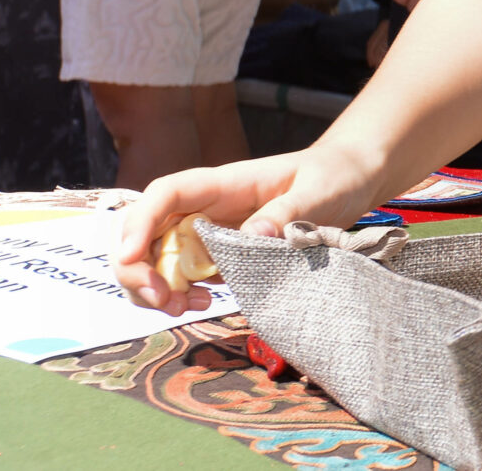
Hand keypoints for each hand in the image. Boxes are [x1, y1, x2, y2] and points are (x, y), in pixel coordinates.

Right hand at [114, 150, 380, 314]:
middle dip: (139, 269)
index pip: (166, 193)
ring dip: (158, 288)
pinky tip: (206, 303)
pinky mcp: (222, 253)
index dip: (139, 223)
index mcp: (225, 182)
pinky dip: (182, 294)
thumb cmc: (335, 174)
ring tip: (188, 307)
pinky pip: (185, 275)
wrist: (352, 179)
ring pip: (158, 258)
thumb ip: (287, 212)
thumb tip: (253, 236)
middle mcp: (207, 206)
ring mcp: (210, 231)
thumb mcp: (319, 190)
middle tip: (165, 301)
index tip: (129, 258)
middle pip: (146, 232)